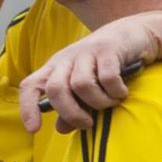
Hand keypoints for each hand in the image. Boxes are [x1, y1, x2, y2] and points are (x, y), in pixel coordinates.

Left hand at [18, 15, 157, 133]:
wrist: (133, 33)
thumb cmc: (105, 65)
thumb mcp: (86, 87)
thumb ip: (73, 108)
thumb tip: (61, 128)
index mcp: (55, 68)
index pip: (31, 85)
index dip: (28, 107)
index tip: (33, 129)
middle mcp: (67, 58)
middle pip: (55, 89)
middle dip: (71, 112)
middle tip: (88, 123)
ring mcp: (87, 51)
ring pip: (81, 84)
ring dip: (98, 102)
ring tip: (111, 103)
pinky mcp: (108, 49)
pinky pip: (107, 77)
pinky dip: (115, 91)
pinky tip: (121, 92)